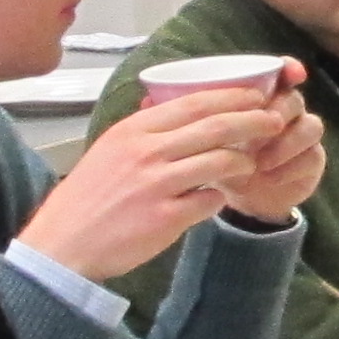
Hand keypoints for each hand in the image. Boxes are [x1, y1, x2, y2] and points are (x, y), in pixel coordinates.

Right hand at [20, 69, 324, 280]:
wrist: (63, 243)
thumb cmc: (88, 197)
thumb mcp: (110, 149)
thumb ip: (145, 132)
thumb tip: (183, 112)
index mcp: (133, 130)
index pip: (193, 102)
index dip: (231, 96)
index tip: (256, 95)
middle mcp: (146, 152)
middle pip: (215, 126)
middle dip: (254, 120)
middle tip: (275, 120)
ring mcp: (157, 185)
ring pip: (220, 161)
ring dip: (244, 160)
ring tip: (252, 163)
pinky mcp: (165, 218)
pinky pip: (210, 200)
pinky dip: (221, 196)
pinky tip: (220, 197)